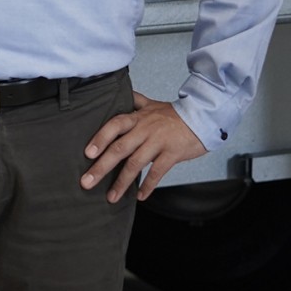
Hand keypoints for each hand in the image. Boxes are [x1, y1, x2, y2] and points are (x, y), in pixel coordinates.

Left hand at [82, 92, 206, 202]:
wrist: (204, 116)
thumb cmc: (174, 114)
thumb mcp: (151, 104)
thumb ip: (134, 101)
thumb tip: (120, 93)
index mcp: (137, 117)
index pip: (113, 126)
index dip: (99, 139)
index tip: (87, 154)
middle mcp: (145, 129)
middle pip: (119, 149)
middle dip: (101, 167)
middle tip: (86, 182)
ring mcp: (159, 142)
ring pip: (135, 164)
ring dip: (121, 182)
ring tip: (111, 197)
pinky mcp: (173, 153)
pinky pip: (157, 172)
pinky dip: (148, 185)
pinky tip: (140, 196)